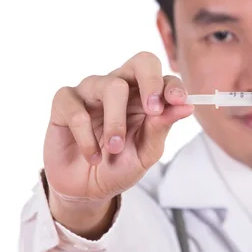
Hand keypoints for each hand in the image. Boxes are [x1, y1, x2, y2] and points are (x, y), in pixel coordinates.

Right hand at [43, 52, 192, 228]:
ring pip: (110, 86)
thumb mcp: (146, 152)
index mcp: (145, 96)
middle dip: (151, 82)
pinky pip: (77, 109)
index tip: (178, 101)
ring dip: (116, 122)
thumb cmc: (119, 165)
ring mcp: (91, 91)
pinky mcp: (64, 102)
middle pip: (141, 61)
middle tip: (152, 109)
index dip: (172, 85)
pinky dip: (86, 137)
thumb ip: (161, 127)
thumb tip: (187, 107)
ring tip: (114, 149)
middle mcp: (120, 86)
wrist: (87, 190)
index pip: (163, 76)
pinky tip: (92, 156)